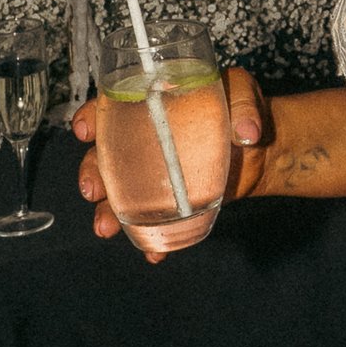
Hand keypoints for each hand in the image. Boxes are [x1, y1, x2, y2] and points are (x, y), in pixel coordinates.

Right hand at [76, 63, 268, 235]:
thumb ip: (245, 106)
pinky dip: (150, 240)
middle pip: (104, 154)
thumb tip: (247, 132)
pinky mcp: (170, 200)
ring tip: (106, 228)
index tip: (85, 130)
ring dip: (107, 211)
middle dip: (92, 172)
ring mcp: (152, 173)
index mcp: (150, 104)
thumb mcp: (243, 93)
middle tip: (92, 189)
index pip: (111, 106)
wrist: (260, 149)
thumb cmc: (241, 109)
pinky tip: (154, 254)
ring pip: (118, 192)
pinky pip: (152, 221)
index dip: (92, 115)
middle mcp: (141, 139)